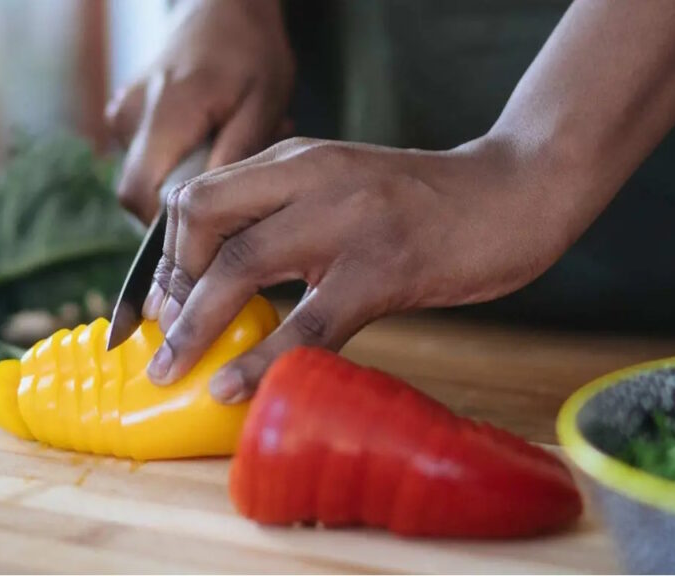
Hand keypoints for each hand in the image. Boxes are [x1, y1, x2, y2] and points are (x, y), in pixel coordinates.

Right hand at [105, 0, 294, 223]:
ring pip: (146, 176)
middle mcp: (132, 116)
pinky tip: (212, 136)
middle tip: (230, 178)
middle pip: (138, 194)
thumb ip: (236, 155)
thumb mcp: (262, 104)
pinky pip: (148, 157)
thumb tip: (215, 207)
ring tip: (228, 145)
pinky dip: (180, 158)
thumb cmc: (250, 50)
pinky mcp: (126, 114)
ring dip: (186, 177)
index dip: (168, 225)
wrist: (225, 6)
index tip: (210, 226)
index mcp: (165, 114)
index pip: (139, 196)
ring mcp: (123, 114)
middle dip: (183, 203)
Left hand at [141, 135, 598, 401]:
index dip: (165, 255)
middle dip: (169, 287)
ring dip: (195, 326)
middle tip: (166, 341)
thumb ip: (289, 215)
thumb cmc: (424, 203)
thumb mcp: (343, 188)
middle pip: (200, 220)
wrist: (512, 192)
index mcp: (295, 160)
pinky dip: (263, 359)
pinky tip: (236, 387)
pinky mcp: (384, 267)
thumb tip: (231, 281)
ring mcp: (346, 219)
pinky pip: (307, 321)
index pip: (197, 195)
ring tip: (172, 371)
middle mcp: (310, 176)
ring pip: (240, 266)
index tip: (162, 304)